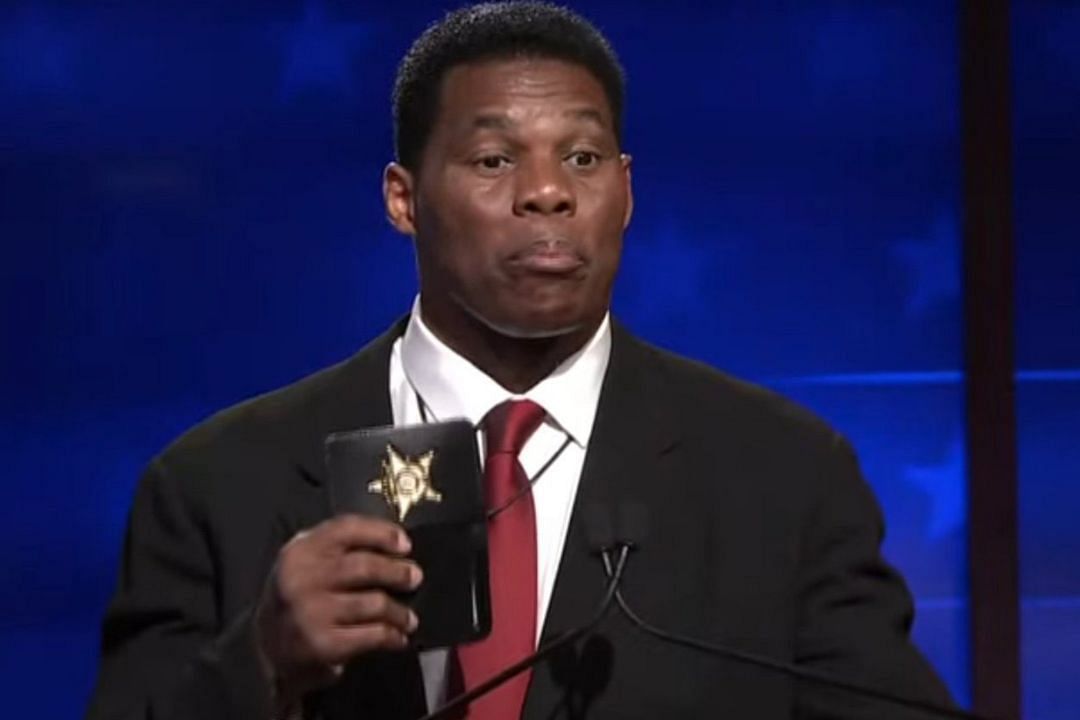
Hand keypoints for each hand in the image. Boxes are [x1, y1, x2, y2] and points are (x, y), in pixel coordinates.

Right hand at [253, 514, 421, 704]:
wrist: (264, 648)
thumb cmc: (297, 597)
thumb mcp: (306, 561)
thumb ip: (339, 547)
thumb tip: (394, 544)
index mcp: (300, 550)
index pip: (347, 528)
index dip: (381, 533)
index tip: (405, 543)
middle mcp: (302, 578)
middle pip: (364, 566)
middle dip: (396, 572)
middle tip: (414, 577)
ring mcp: (311, 612)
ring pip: (373, 603)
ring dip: (399, 611)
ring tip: (409, 617)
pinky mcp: (322, 644)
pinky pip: (371, 635)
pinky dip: (391, 636)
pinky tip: (398, 637)